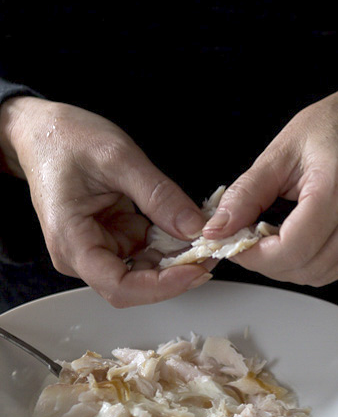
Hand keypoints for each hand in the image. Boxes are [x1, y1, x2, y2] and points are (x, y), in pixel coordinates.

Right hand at [0, 97, 211, 306]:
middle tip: (212, 254)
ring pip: (145, 271)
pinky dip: (171, 244)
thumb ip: (158, 195)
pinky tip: (192, 230)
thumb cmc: (67, 139)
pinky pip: (147, 250)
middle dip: (176, 275)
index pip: (118, 286)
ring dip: (178, 260)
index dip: (161, 286)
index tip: (195, 271)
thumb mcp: (119, 158)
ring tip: (209, 241)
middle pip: (135, 285)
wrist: (46, 129)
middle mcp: (82, 253)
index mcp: (72, 240)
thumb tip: (193, 227)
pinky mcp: (113, 236)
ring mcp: (99, 246)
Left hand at [201, 71, 337, 286]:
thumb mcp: (281, 151)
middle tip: (248, 240)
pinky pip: (337, 268)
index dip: (256, 256)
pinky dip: (310, 261)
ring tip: (273, 237)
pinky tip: (300, 237)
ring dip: (289, 265)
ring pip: (321, 275)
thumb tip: (217, 230)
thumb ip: (247, 194)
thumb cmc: (334, 126)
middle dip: (268, 262)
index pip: (293, 248)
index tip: (234, 244)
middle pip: (306, 267)